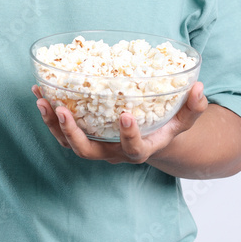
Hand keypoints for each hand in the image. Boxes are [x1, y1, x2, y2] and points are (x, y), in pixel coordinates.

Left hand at [32, 81, 208, 164]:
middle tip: (63, 110)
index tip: (125, 116)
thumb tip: (200, 88)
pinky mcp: (84, 138)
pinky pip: (62, 131)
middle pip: (89, 152)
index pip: (133, 149)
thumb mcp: (184, 120)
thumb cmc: (167, 127)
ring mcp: (97, 147)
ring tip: (43, 100)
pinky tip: (40, 94)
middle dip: (73, 133)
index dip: (129, 136)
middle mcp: (114, 153)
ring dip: (54, 123)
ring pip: (69, 143)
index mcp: (140, 150)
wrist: (152, 141)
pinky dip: (50, 115)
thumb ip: (193, 107)